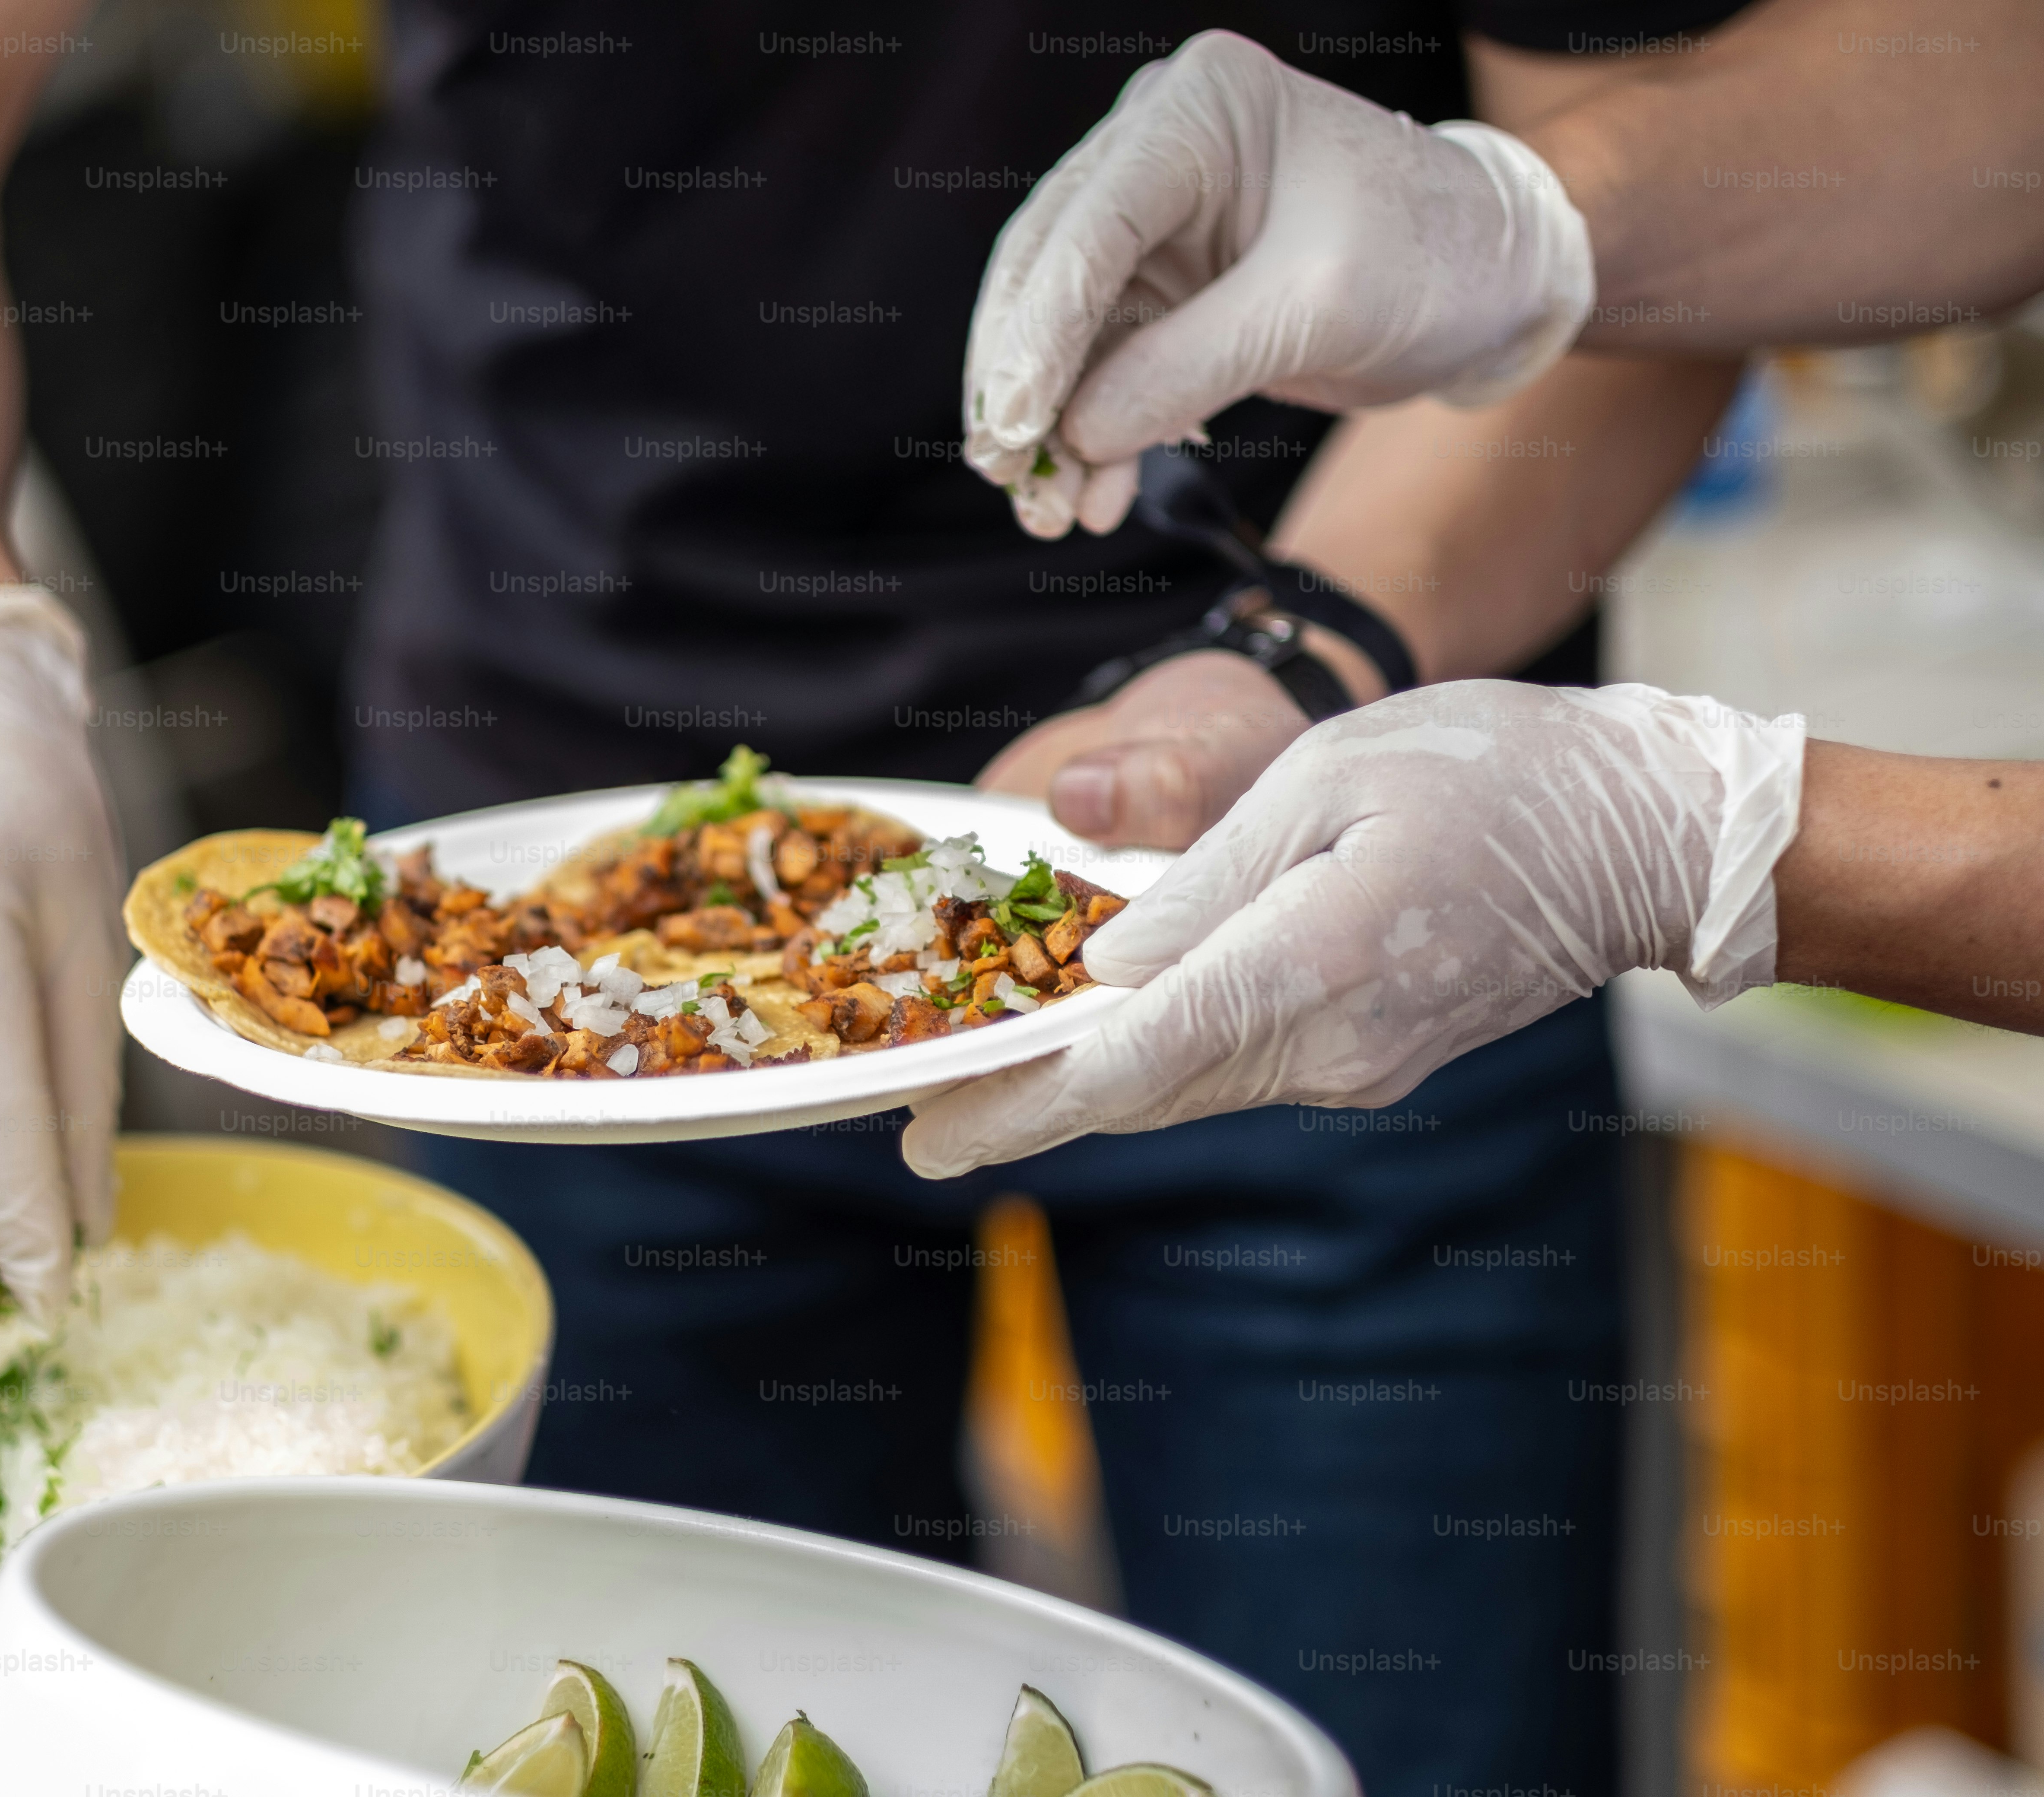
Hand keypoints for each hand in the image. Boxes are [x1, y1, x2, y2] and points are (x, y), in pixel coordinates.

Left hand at [908, 682, 1804, 1175]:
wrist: (1640, 834)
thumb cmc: (1485, 769)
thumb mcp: (1323, 778)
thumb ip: (1206, 881)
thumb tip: (1109, 964)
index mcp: (1309, 967)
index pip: (1126, 1062)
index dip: (1012, 1104)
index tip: (922, 1136)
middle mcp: (1328, 1047)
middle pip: (1140, 1093)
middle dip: (1023, 1108)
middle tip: (917, 1117)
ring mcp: (1355, 1067)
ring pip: (1184, 1086)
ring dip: (1085, 1084)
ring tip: (983, 1074)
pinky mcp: (1373, 1060)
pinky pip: (1236, 1067)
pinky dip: (1157, 1059)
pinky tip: (1102, 1034)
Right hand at [963, 30, 1592, 538]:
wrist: (1490, 282)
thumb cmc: (1431, 258)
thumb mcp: (1316, 308)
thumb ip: (1189, 366)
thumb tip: (1079, 437)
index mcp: (1201, 107)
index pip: (1088, 224)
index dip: (1039, 332)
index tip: (1016, 424)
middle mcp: (1157, 149)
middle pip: (1045, 273)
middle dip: (1021, 385)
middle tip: (1008, 476)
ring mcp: (1152, 221)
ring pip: (1059, 330)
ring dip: (1049, 425)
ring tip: (1052, 511)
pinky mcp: (1161, 288)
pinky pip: (1098, 364)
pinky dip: (1090, 432)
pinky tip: (1092, 494)